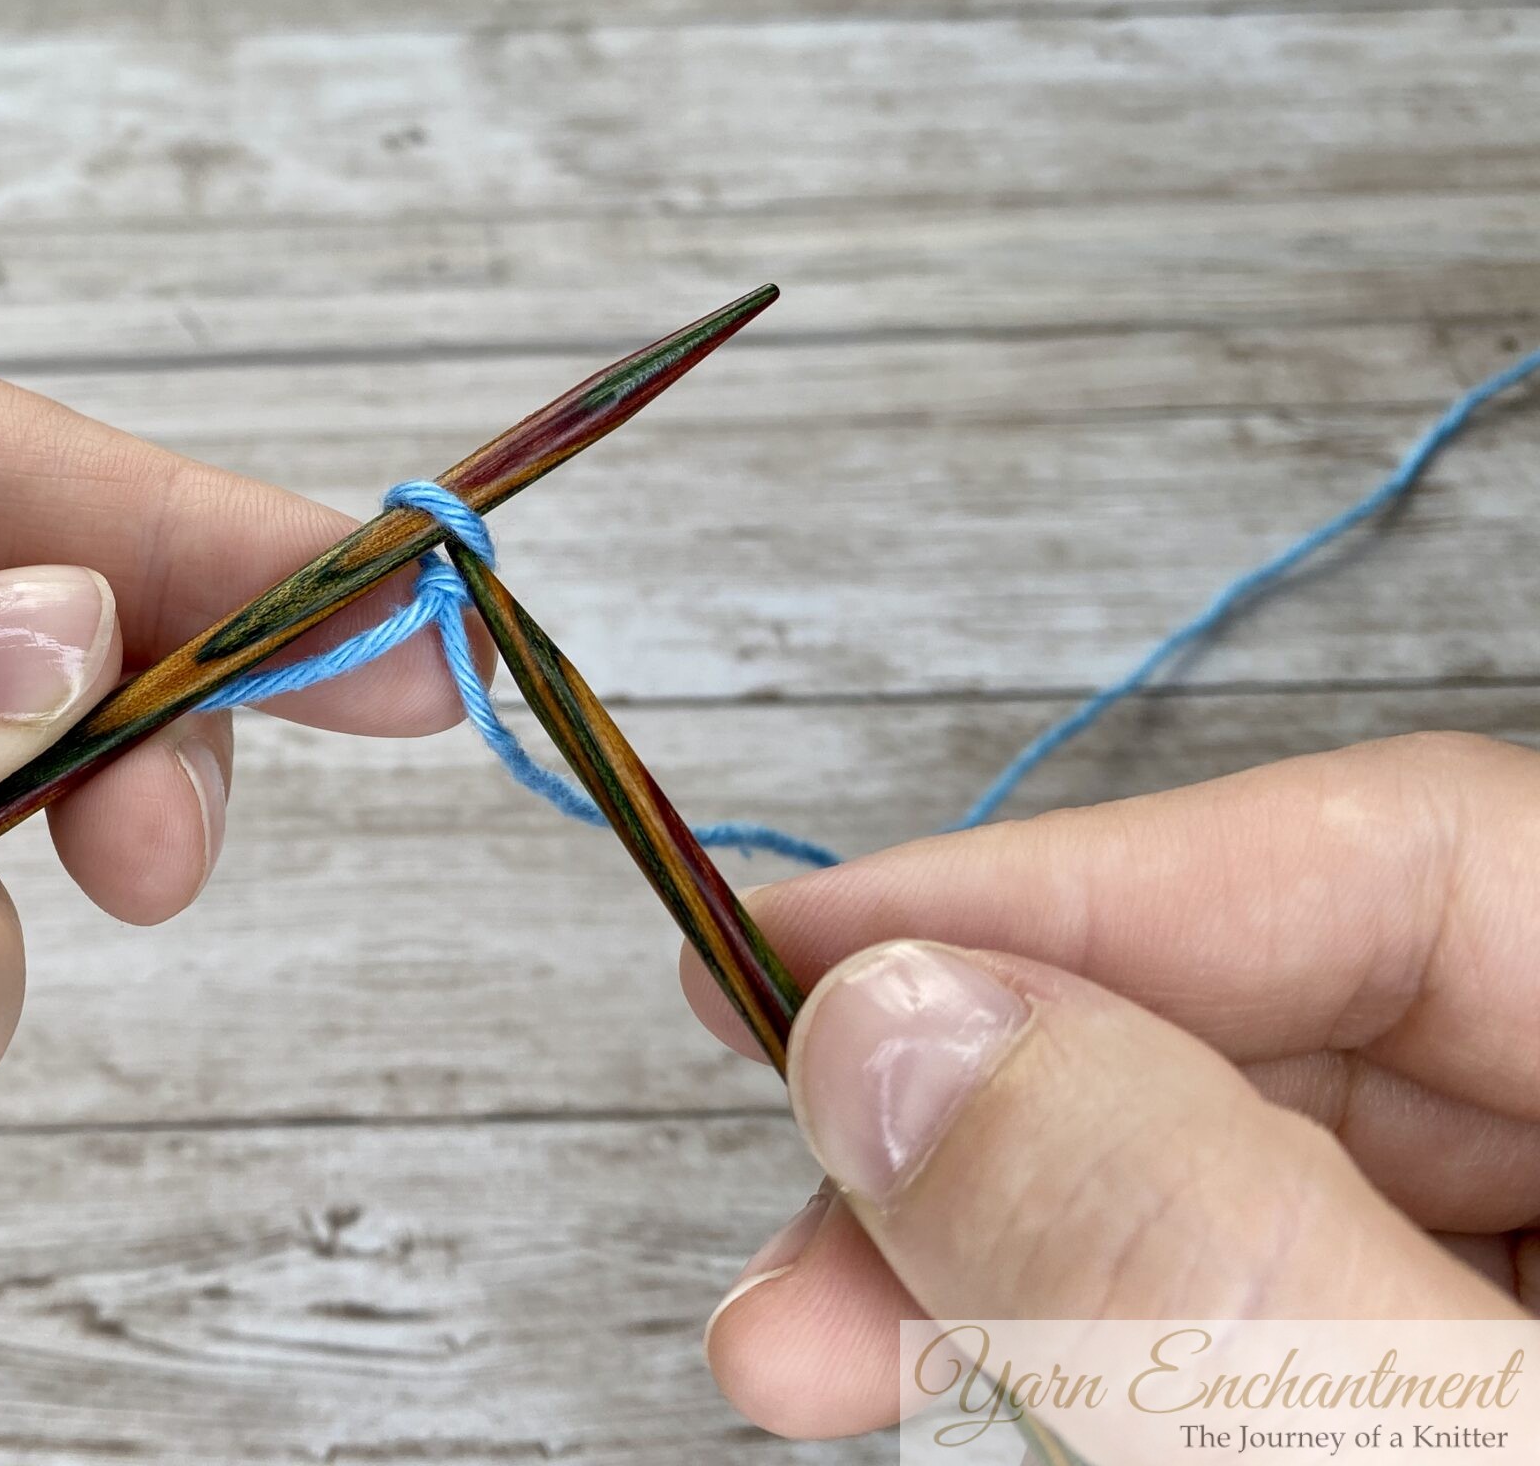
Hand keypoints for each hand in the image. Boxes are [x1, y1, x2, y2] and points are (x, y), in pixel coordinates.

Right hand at [686, 731, 1539, 1437]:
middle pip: (1300, 1029)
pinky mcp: (1481, 1381)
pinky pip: (1280, 1306)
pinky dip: (1107, 1340)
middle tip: (792, 1195)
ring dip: (1014, 1249)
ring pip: (1259, 1179)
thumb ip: (1204, 1247)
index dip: (1074, 885)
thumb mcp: (1433, 1456)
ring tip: (813, 1342)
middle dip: (1007, 1113)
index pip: (1405, 856)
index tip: (808, 942)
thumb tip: (904, 1035)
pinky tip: (985, 1376)